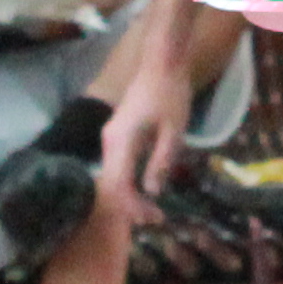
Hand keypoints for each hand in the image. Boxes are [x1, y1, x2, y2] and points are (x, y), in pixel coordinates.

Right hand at [95, 37, 192, 232]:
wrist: (161, 64)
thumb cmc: (170, 94)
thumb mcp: (173, 131)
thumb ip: (161, 162)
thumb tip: (152, 192)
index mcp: (120, 141)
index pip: (119, 185)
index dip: (133, 207)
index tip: (155, 219)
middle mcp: (109, 142)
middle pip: (113, 184)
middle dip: (132, 206)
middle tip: (157, 220)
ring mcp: (111, 139)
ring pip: (114, 177)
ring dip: (131, 196)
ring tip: (152, 211)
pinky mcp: (117, 136)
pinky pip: (119, 166)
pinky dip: (130, 182)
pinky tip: (146, 190)